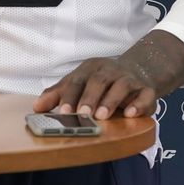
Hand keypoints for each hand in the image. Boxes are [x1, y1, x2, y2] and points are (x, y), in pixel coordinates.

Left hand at [33, 55, 156, 120]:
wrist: (137, 71)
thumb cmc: (101, 81)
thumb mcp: (78, 83)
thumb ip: (58, 95)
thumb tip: (36, 107)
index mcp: (90, 68)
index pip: (77, 80)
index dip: (69, 95)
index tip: (63, 111)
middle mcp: (110, 71)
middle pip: (98, 81)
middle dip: (89, 98)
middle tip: (83, 114)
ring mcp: (129, 79)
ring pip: (120, 86)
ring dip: (111, 101)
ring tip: (102, 116)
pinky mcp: (146, 90)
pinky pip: (145, 95)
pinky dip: (139, 104)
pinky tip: (131, 114)